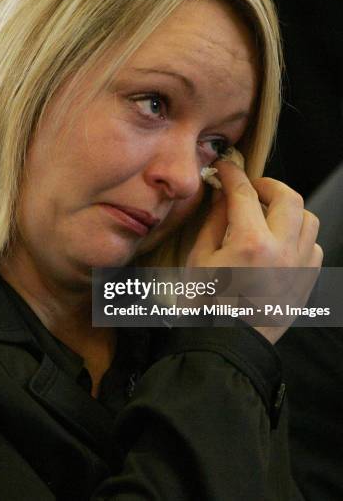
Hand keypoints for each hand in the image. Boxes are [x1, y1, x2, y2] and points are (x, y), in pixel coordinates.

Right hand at [187, 160, 322, 343]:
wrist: (227, 345)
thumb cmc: (205, 305)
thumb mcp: (199, 258)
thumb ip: (213, 221)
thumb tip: (222, 195)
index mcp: (250, 242)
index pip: (244, 192)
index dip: (232, 174)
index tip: (225, 168)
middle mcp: (283, 250)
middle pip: (287, 197)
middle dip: (267, 184)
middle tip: (249, 188)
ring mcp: (300, 266)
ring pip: (308, 218)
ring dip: (287, 209)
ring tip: (266, 214)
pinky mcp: (306, 281)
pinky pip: (313, 245)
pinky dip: (298, 235)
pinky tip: (278, 242)